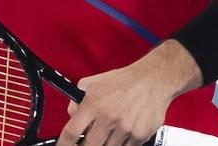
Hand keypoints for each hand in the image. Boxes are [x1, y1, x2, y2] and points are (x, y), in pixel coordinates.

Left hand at [55, 44, 197, 145]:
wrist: (153, 80)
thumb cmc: (124, 81)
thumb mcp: (92, 83)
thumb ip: (77, 101)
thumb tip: (71, 117)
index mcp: (94, 104)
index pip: (71, 133)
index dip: (64, 145)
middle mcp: (109, 118)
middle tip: (89, 140)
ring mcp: (125, 129)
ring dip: (105, 143)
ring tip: (109, 131)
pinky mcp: (139, 136)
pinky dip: (122, 142)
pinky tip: (123, 131)